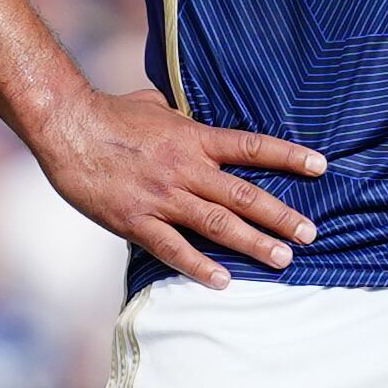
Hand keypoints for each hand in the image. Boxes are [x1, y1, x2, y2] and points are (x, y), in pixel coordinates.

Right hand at [30, 86, 325, 289]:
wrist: (65, 126)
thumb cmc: (110, 113)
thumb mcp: (157, 106)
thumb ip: (184, 117)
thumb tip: (197, 111)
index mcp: (194, 138)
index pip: (252, 147)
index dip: (289, 157)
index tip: (321, 166)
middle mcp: (186, 169)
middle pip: (245, 195)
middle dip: (282, 216)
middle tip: (311, 233)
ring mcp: (162, 197)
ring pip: (218, 225)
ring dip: (254, 244)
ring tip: (283, 259)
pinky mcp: (136, 220)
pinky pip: (173, 248)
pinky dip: (199, 266)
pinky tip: (223, 281)